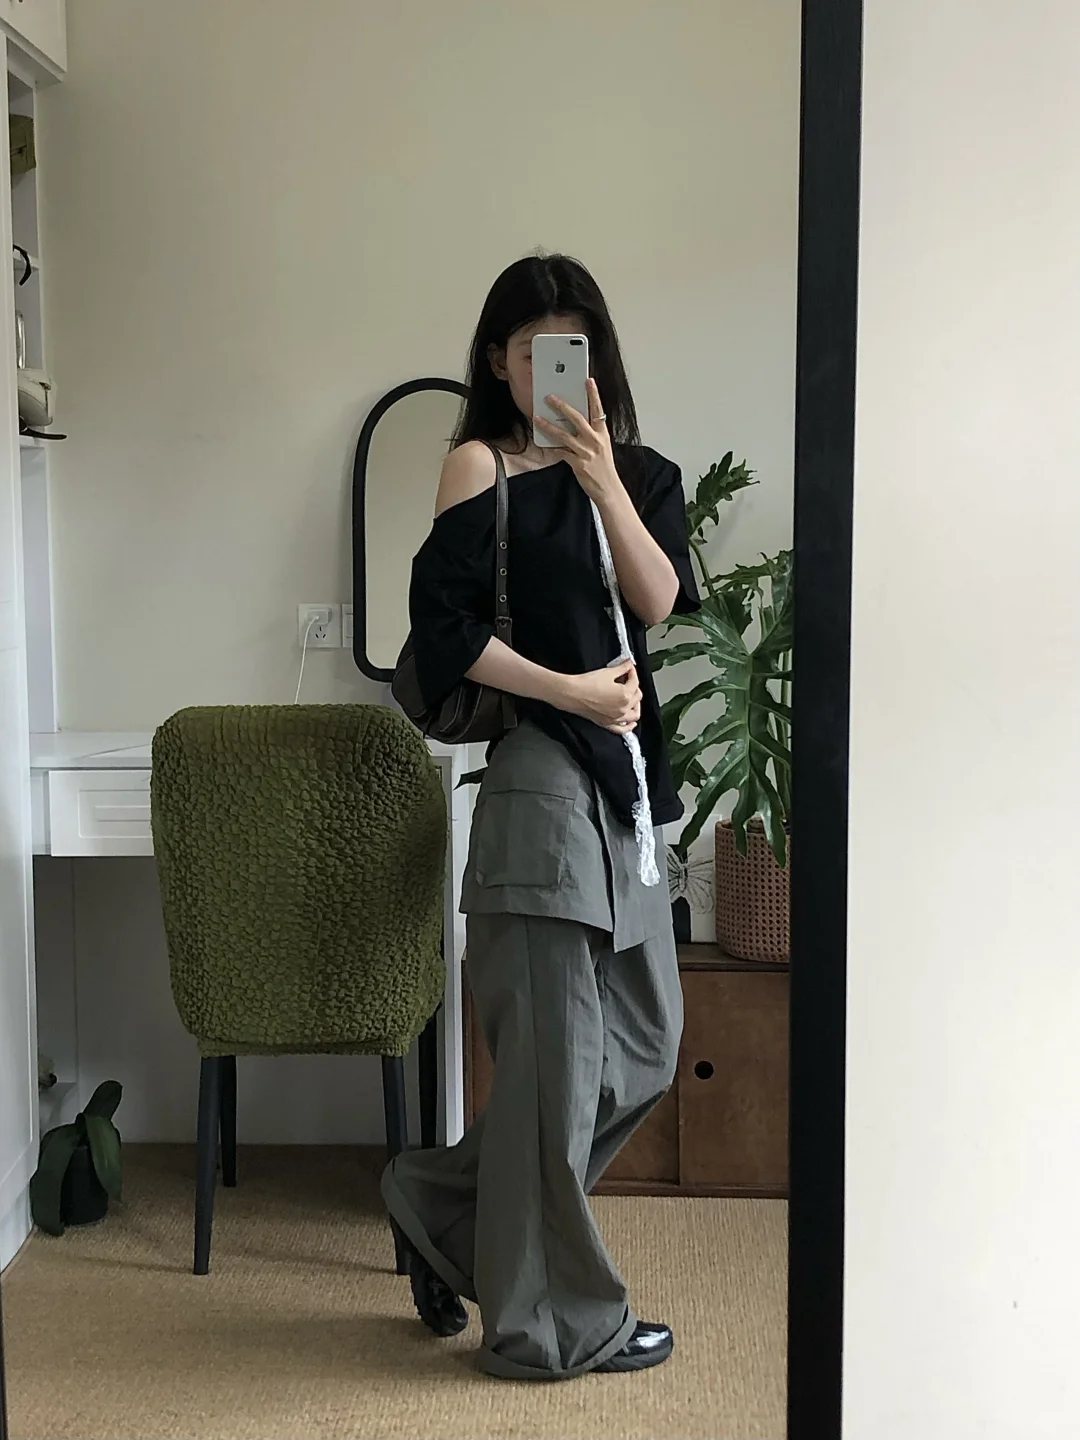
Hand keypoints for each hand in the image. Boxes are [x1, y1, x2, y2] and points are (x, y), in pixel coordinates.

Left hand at [534, 378, 622, 502]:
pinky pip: (560, 452)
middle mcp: (595, 440)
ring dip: (548, 425)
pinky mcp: (577, 463)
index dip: (593, 395)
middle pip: (577, 418)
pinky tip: (543, 443)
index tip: (588, 381)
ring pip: (564, 435)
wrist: (608, 488)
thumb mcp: (602, 446)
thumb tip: (575, 423)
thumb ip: (591, 434)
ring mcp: (586, 452)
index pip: (598, 410)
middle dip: (562, 406)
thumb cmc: (604, 467)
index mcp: (602, 434)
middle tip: (550, 397)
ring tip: (537, 418)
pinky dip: (551, 447)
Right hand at [554, 658, 641, 733]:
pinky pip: (622, 729)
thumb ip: (622, 668)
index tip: (628, 668)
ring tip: (633, 698)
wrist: (571, 694)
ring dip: (636, 706)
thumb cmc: (586, 684)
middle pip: (637, 697)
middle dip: (634, 686)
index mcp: (625, 695)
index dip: (632, 672)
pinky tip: (631, 723)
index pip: (635, 682)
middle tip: (628, 679)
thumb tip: (628, 664)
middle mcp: (623, 708)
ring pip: (634, 714)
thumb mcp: (607, 672)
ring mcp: (616, 718)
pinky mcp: (607, 723)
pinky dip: (628, 727)